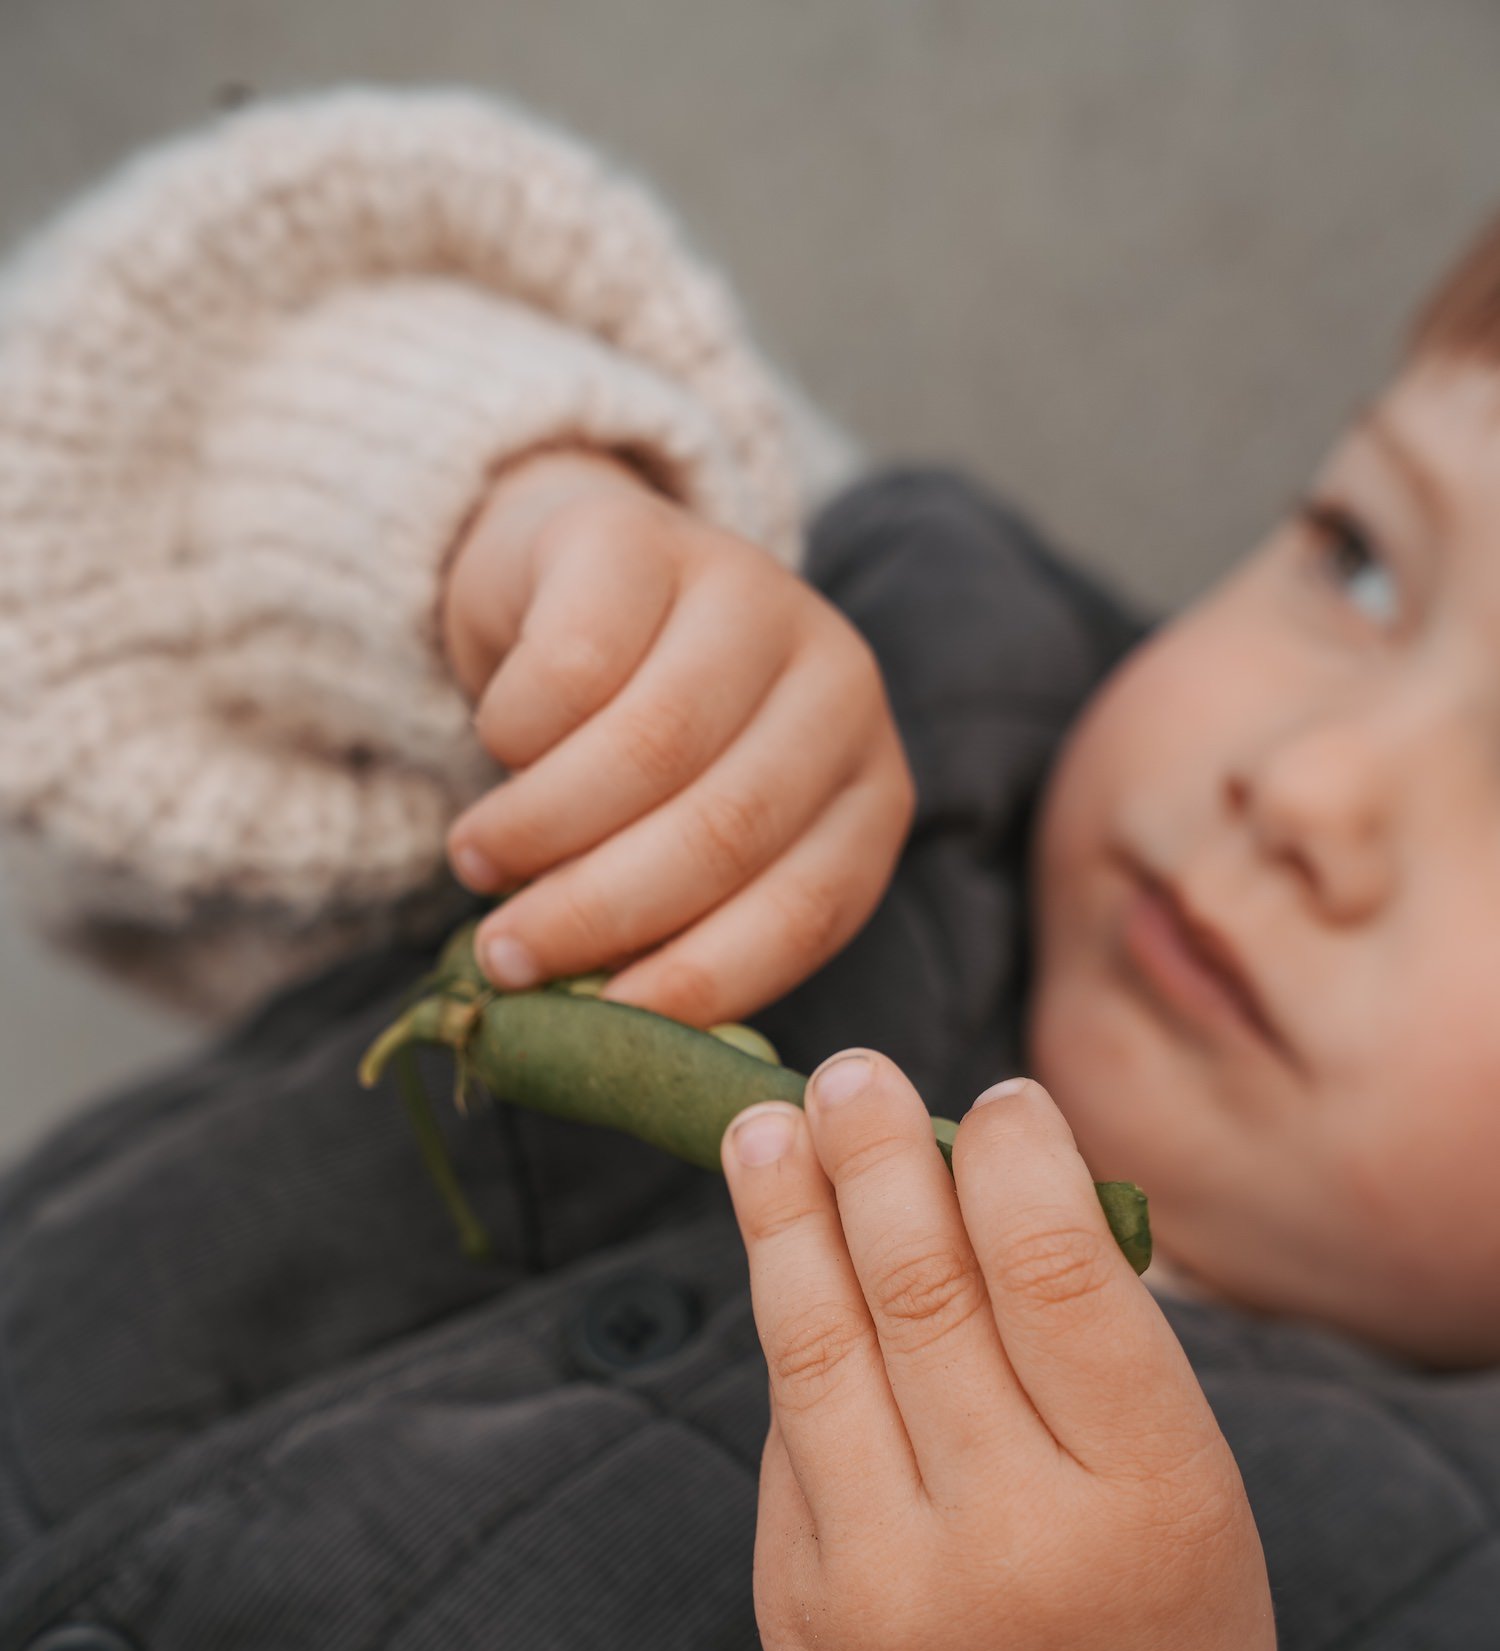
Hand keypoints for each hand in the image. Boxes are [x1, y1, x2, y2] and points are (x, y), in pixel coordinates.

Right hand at [441, 447, 914, 1025]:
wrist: (582, 589)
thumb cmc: (640, 767)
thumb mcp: (687, 854)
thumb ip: (682, 933)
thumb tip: (611, 1040)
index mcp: (868, 790)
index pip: (807, 907)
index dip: (702, 977)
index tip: (604, 1019)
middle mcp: (838, 687)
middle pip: (723, 831)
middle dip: (598, 912)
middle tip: (504, 956)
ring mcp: (751, 597)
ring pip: (648, 751)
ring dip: (540, 831)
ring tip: (477, 864)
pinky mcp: (645, 542)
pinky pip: (571, 667)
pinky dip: (514, 735)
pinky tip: (497, 751)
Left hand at [721, 1057, 1277, 1650]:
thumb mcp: (1190, 1519)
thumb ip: (1105, 1370)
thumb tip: (998, 1187)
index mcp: (1151, 1506)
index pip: (1063, 1280)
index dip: (1017, 1165)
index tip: (996, 1097)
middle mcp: (1015, 1539)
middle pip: (925, 1291)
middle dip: (881, 1158)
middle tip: (854, 1070)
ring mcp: (889, 1579)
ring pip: (823, 1344)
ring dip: (788, 1217)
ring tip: (765, 1125)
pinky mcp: (800, 1608)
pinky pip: (789, 1432)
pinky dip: (787, 1326)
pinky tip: (778, 1252)